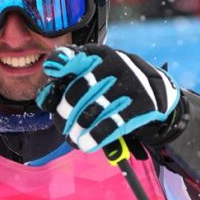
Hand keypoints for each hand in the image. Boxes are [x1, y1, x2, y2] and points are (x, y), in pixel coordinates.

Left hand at [35, 43, 179, 152]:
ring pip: (94, 110)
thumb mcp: (95, 73)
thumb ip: (68, 81)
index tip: (52, 71)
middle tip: (62, 125)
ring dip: (78, 128)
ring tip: (73, 138)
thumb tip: (43, 98)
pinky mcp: (141, 105)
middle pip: (80, 89)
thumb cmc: (114, 83)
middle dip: (65, 111)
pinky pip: (112, 124)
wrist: (156, 90)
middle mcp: (115, 65)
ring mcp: (130, 84)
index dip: (61, 62)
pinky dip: (95, 137)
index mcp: (100, 55)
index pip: (76, 54)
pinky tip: (85, 144)